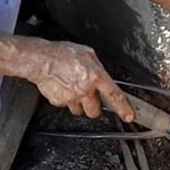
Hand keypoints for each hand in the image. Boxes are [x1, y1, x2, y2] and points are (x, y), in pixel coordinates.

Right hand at [18, 39, 134, 121]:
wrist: (41, 60)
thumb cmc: (62, 54)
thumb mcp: (87, 54)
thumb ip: (97, 67)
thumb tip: (102, 75)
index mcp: (96, 76)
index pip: (115, 95)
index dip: (124, 108)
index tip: (129, 116)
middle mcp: (85, 90)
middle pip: (95, 112)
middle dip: (93, 108)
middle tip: (89, 98)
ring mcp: (72, 98)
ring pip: (79, 111)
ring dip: (79, 104)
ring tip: (72, 89)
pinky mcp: (59, 102)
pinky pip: (66, 105)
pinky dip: (65, 100)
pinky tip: (62, 88)